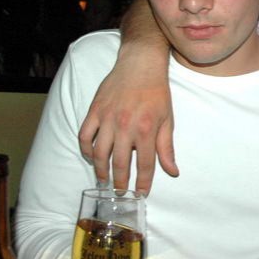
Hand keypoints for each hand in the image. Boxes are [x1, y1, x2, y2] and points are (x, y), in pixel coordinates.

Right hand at [78, 0, 177, 193]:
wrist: (140, 65)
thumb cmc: (157, 92)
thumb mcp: (167, 120)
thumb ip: (167, 148)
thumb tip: (173, 172)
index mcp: (147, 130)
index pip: (145, 165)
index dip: (143, 183)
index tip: (141, 194)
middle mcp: (126, 126)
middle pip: (121, 163)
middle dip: (121, 183)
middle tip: (120, 193)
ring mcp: (108, 118)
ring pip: (99, 153)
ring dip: (101, 170)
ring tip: (104, 180)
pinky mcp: (95, 110)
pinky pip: (85, 135)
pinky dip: (86, 149)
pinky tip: (91, 156)